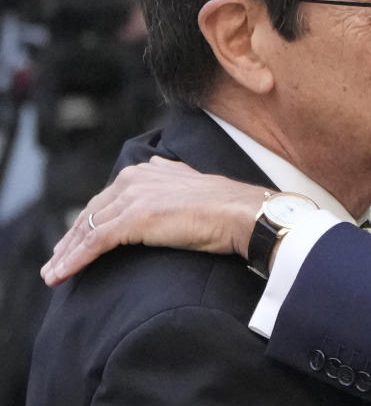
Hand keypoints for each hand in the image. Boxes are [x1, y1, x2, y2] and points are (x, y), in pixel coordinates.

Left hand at [41, 156, 266, 286]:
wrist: (241, 213)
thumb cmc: (226, 207)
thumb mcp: (190, 188)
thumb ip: (170, 181)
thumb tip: (160, 174)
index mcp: (148, 171)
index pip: (107, 199)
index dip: (88, 222)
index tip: (74, 242)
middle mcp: (136, 178)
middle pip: (91, 212)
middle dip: (70, 239)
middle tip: (55, 262)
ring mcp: (134, 197)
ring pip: (88, 228)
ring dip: (66, 254)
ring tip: (53, 274)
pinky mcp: (135, 218)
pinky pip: (95, 242)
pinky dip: (75, 260)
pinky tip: (62, 275)